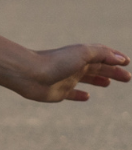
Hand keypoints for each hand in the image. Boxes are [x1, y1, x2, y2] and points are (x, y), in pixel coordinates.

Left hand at [16, 44, 130, 102]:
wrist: (29, 74)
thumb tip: (121, 59)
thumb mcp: (83, 53)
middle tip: (127, 78)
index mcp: (81, 56)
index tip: (127, 63)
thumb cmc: (56, 62)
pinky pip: (72, 94)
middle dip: (112, 71)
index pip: (103, 56)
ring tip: (108, 83)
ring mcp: (66, 79)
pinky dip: (80, 95)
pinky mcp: (58, 93)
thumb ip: (103, 54)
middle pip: (97, 68)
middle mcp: (74, 66)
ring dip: (98, 80)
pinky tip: (87, 97)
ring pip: (86, 79)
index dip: (115, 58)